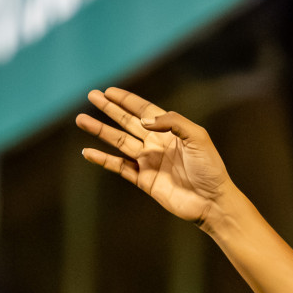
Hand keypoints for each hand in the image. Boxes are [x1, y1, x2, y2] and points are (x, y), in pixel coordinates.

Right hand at [76, 88, 237, 224]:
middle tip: (91, 96)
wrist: (212, 201)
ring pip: (118, 142)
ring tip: (81, 119)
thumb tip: (143, 119)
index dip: (127, 100)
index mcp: (170, 131)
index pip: (144, 110)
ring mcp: (149, 161)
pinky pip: (119, 167)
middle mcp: (156, 143)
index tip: (109, 90)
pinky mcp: (144, 180)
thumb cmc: (210, 168)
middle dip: (110, 109)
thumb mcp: (197, 137)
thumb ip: (172, 122)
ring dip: (100, 131)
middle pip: (127, 122)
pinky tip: (88, 152)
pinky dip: (103, 159)